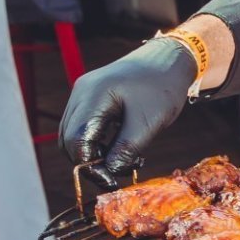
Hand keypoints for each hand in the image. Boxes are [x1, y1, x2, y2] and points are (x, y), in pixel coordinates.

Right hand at [59, 39, 197, 188]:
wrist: (170, 59)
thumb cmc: (162, 86)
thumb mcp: (148, 121)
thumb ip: (126, 148)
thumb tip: (109, 172)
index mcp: (93, 95)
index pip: (76, 139)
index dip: (90, 166)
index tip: (111, 181)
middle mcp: (81, 93)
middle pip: (69, 139)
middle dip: (89, 161)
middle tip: (117, 174)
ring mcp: (83, 94)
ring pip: (73, 134)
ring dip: (93, 153)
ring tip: (124, 160)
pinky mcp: (91, 98)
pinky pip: (83, 126)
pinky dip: (96, 142)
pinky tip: (120, 147)